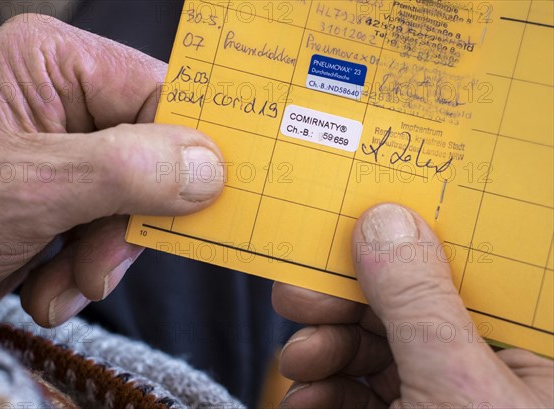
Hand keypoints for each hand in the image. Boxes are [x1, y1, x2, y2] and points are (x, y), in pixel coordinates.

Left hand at [0, 14, 223, 325]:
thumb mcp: (30, 187)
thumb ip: (127, 170)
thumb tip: (212, 168)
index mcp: (59, 64)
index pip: (160, 96)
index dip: (188, 152)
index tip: (203, 206)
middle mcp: (69, 100)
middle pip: (154, 158)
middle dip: (128, 226)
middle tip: (99, 269)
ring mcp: (69, 152)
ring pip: (136, 204)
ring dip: (104, 259)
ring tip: (62, 288)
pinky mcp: (66, 197)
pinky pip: (110, 231)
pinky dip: (86, 271)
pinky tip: (47, 289)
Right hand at [273, 203, 552, 407]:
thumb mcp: (457, 388)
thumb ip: (419, 302)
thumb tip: (383, 220)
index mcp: (528, 351)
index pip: (469, 267)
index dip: (411, 236)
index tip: (355, 215)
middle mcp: (483, 368)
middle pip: (403, 304)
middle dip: (341, 301)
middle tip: (297, 294)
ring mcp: (439, 396)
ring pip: (371, 346)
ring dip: (322, 349)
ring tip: (299, 362)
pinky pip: (356, 389)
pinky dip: (322, 390)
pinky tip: (304, 397)